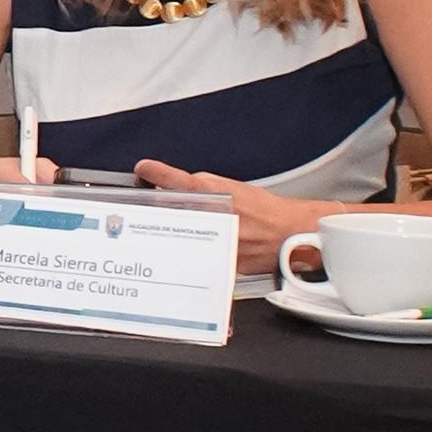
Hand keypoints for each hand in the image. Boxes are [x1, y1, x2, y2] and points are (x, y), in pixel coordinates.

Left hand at [134, 161, 317, 275]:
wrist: (287, 234)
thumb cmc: (262, 209)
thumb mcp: (229, 187)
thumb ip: (198, 186)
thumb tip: (172, 187)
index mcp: (210, 194)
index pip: (174, 179)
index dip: (153, 173)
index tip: (144, 170)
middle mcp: (208, 216)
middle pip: (165, 211)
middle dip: (157, 210)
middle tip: (160, 211)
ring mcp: (209, 240)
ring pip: (175, 236)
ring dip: (174, 233)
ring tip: (189, 232)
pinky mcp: (214, 261)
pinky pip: (191, 256)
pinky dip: (190, 252)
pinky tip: (199, 249)